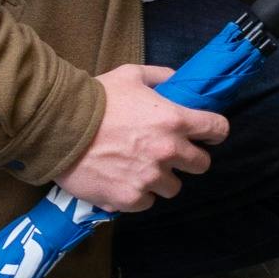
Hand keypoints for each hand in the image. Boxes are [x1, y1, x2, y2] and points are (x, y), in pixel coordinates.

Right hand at [55, 64, 226, 212]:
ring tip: (142, 169)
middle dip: (189, 158)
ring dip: (162, 179)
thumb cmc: (97, 99)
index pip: (218, 129)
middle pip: (201, 164)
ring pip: (173, 187)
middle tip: (170, 154)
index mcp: (174, 120)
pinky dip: (138, 195)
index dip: (214, 131)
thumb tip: (177, 81)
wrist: (60, 127)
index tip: (207, 134)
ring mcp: (150, 177)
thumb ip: (160, 77)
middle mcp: (168, 151)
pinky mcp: (130, 198)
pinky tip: (124, 181)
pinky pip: (146, 202)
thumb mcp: (132, 75)